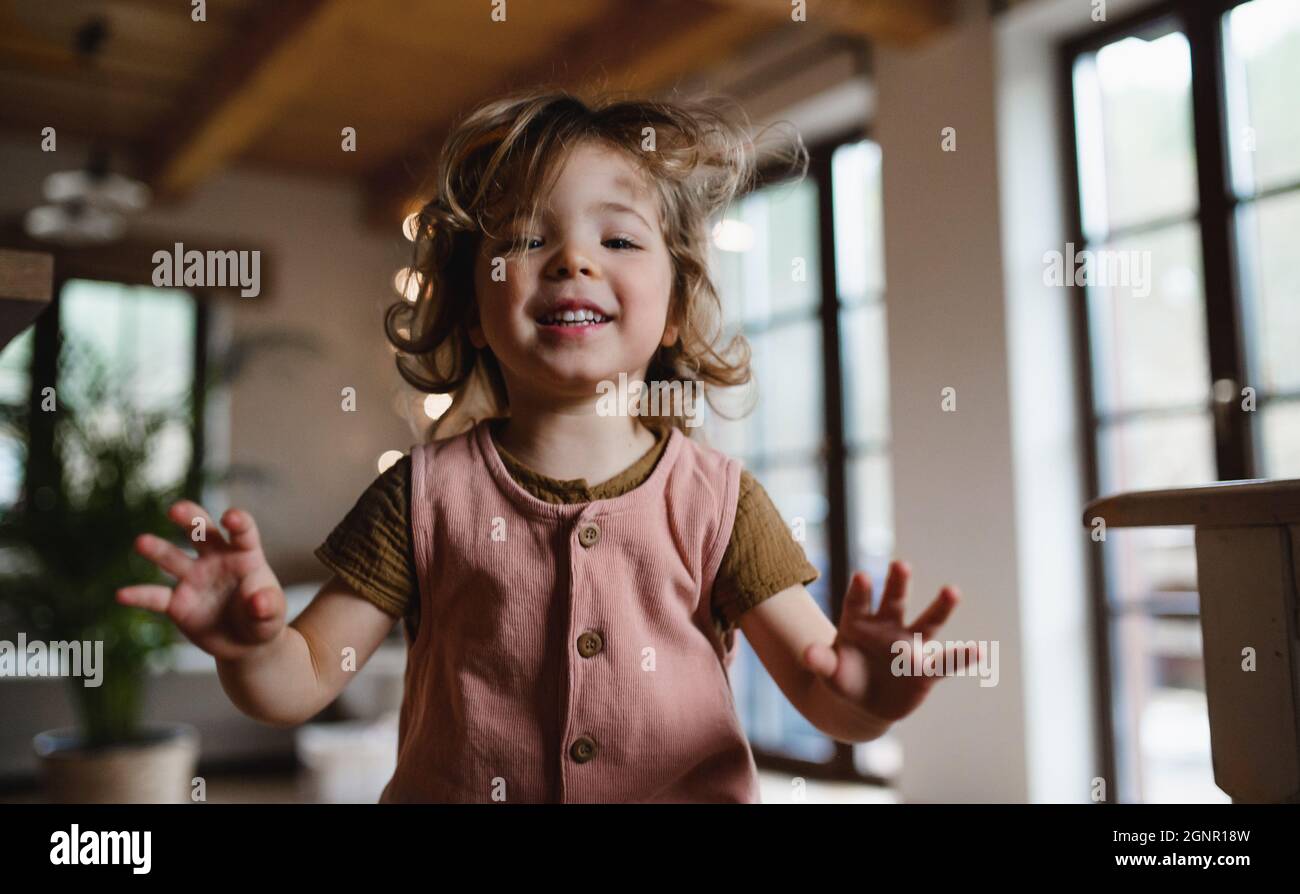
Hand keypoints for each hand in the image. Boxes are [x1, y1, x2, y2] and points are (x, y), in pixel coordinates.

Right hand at [116, 501, 286, 660]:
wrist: (246, 645)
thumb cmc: (263, 621)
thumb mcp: (273, 618)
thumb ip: (268, 608)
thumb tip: (258, 602)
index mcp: (245, 556)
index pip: (242, 532)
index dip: (238, 522)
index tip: (231, 518)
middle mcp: (216, 560)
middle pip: (202, 531)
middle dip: (190, 518)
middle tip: (176, 509)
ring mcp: (194, 578)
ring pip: (172, 558)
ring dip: (157, 549)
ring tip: (141, 542)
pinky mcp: (177, 602)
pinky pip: (156, 597)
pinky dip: (140, 595)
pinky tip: (122, 595)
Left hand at [801, 560, 977, 721]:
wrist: (862, 703)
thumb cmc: (843, 679)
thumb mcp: (828, 673)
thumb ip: (820, 661)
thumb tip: (809, 654)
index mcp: (858, 622)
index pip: (857, 602)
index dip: (860, 590)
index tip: (862, 576)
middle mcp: (886, 626)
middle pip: (893, 601)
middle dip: (897, 584)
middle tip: (900, 564)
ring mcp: (908, 645)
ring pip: (926, 622)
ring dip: (939, 607)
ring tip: (952, 590)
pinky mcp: (925, 669)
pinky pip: (945, 662)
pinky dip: (962, 657)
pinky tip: (979, 652)